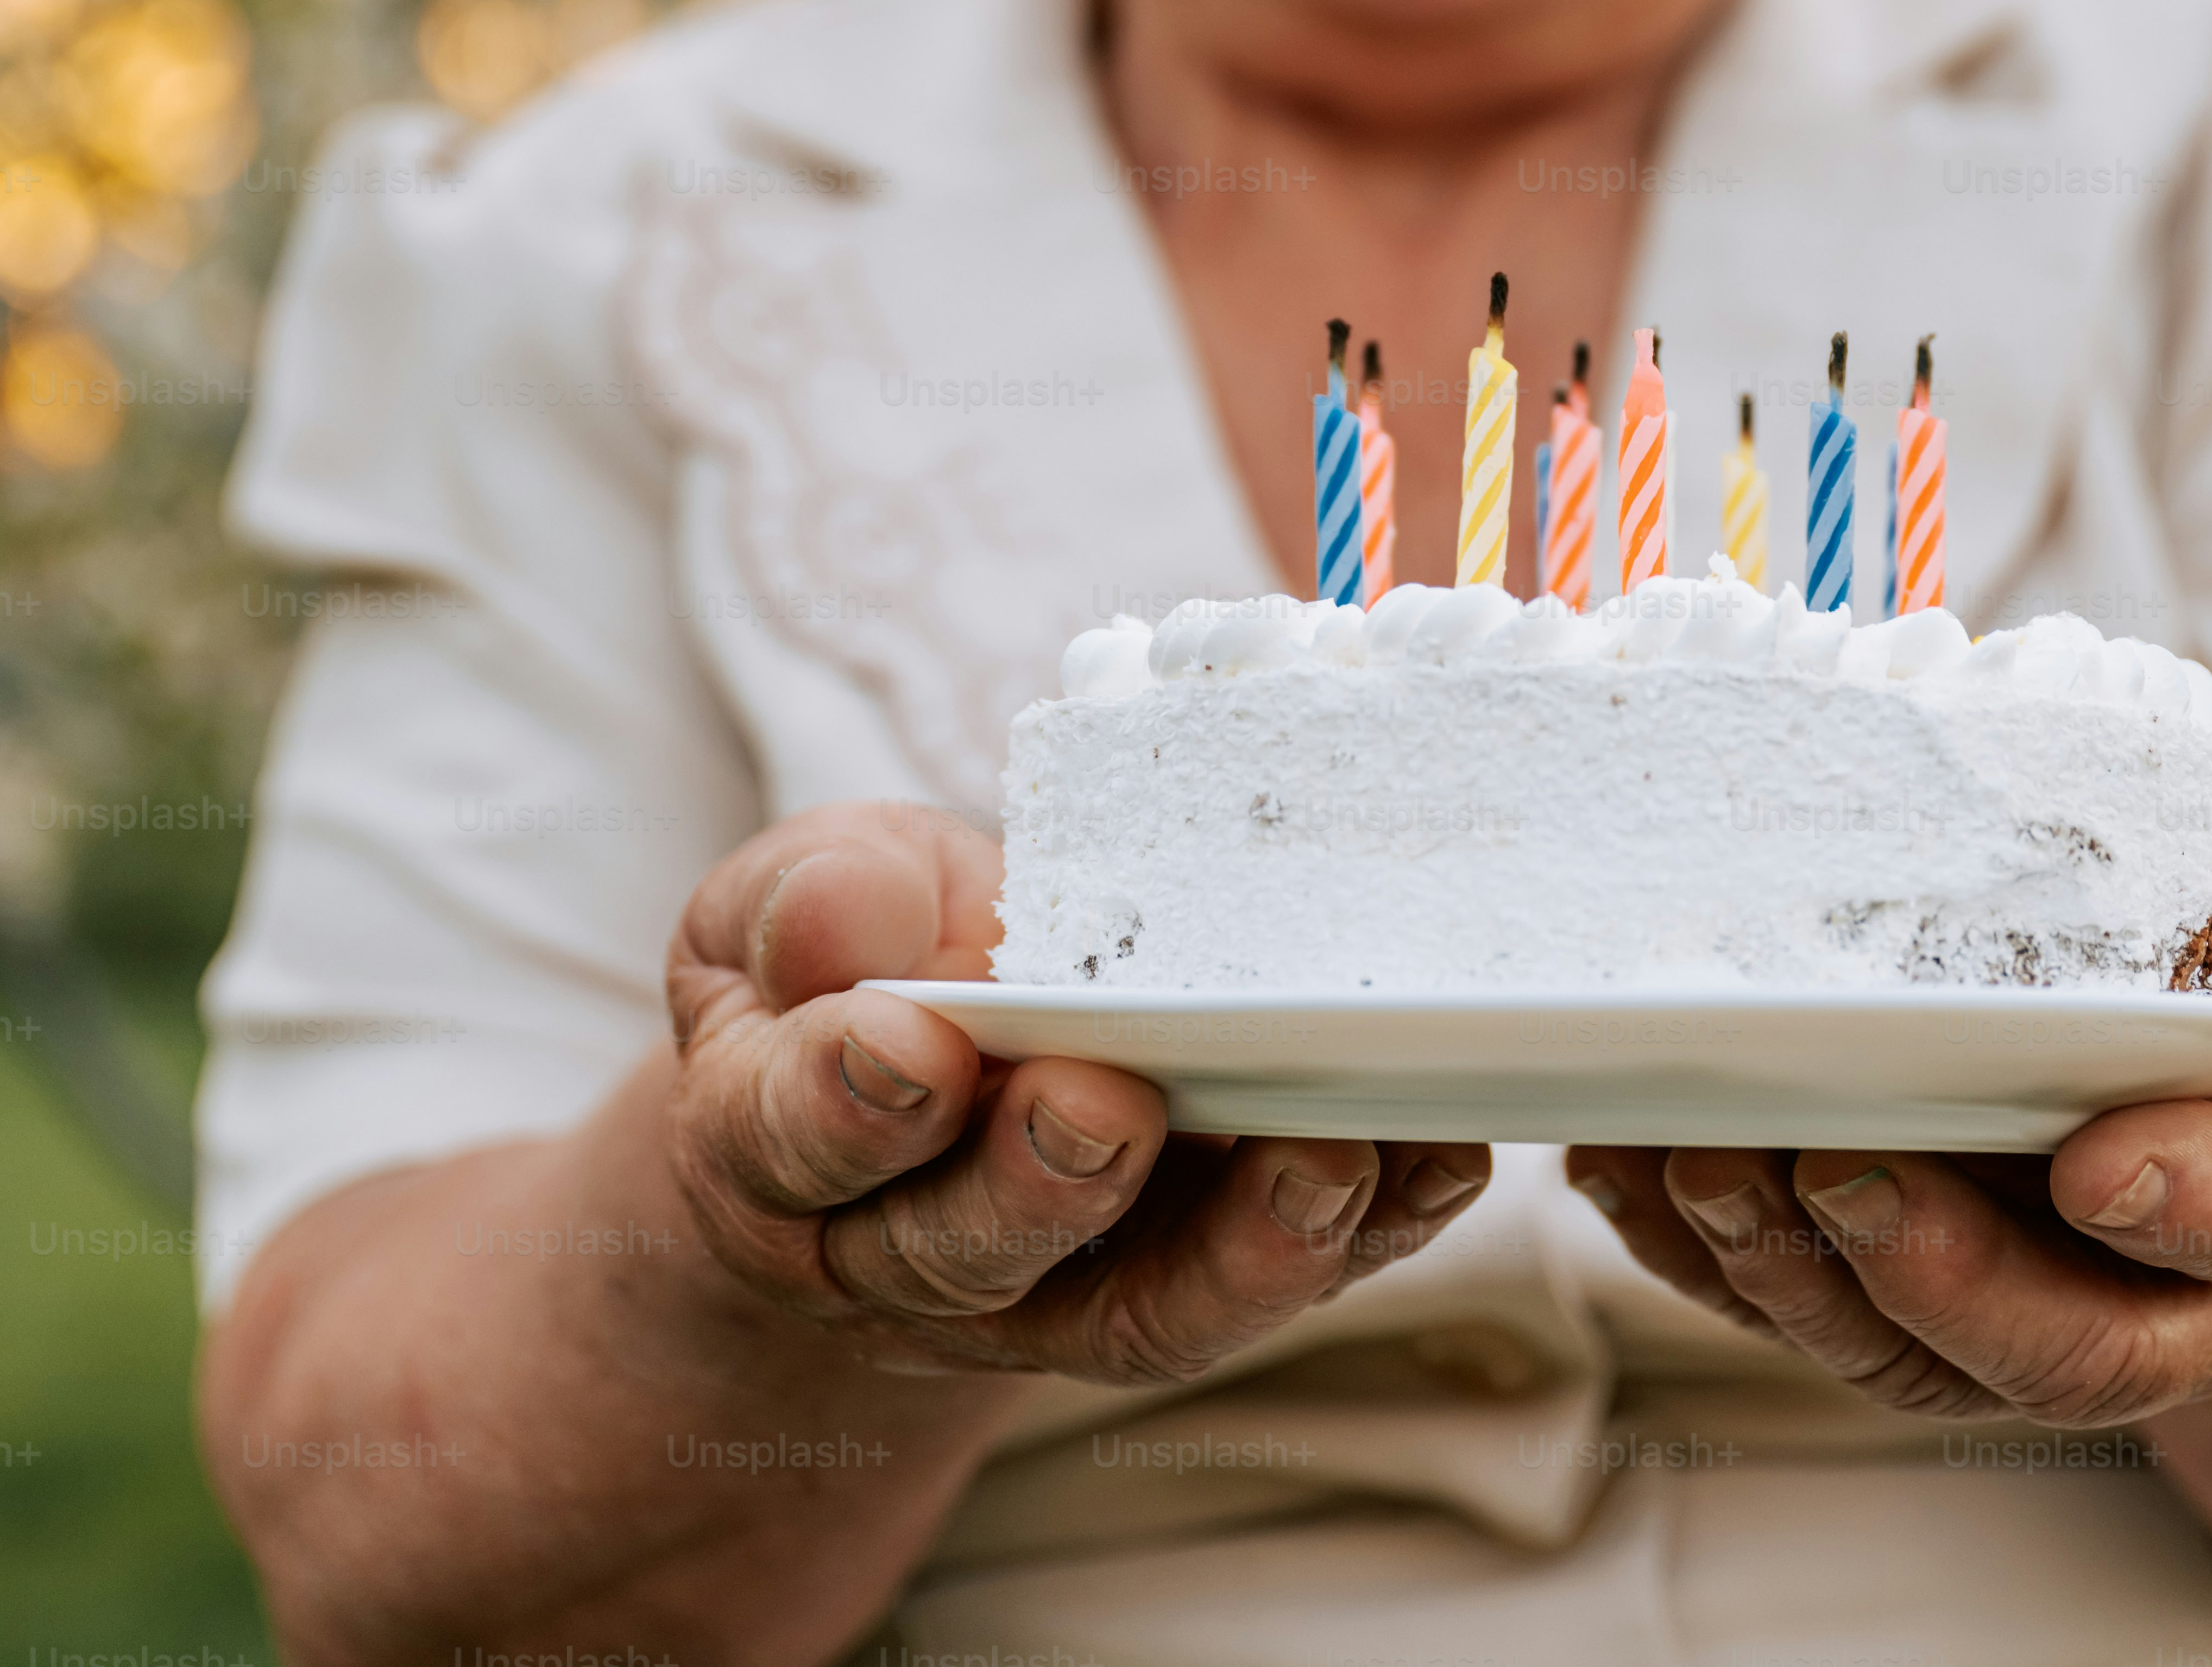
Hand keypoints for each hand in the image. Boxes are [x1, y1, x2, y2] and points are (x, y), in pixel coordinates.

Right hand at [661, 801, 1489, 1384]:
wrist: (917, 1061)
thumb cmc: (862, 957)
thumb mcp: (802, 899)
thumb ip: (812, 905)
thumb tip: (847, 928)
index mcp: (779, 1145)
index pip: (791, 1144)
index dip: (847, 1101)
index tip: (911, 1041)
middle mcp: (907, 1254)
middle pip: (966, 1255)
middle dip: (1043, 1182)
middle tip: (1109, 1104)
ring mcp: (1060, 1290)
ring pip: (1143, 1311)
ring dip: (1239, 1249)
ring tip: (1321, 1162)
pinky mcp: (1193, 1276)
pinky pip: (1277, 1279)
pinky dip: (1370, 1226)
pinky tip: (1432, 1152)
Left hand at [1567, 779, 2211, 1426]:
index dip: (2193, 1202)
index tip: (2103, 1167)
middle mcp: (2182, 1295)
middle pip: (2065, 1343)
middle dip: (1942, 1277)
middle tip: (1835, 1171)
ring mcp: (2030, 1309)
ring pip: (1908, 1355)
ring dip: (1792, 1274)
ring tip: (1698, 1160)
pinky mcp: (1904, 1299)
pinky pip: (1798, 1310)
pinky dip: (1700, 1250)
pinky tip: (1626, 1162)